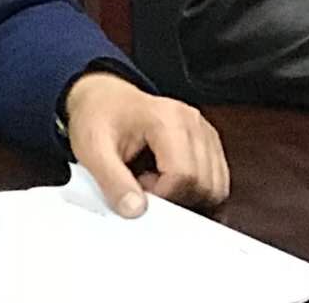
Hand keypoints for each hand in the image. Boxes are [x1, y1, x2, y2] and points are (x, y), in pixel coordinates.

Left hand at [64, 72, 229, 216]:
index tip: (137, 188)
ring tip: (154, 179)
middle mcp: (192, 122)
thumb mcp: (91, 148)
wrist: (102, 98)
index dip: (161, 194)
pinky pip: (217, 181)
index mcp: (167, 119)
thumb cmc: (97, 116)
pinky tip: (167, 178)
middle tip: (143, 184)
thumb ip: (112, 181)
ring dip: (188, 196)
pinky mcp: (208, 142)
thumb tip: (135, 210)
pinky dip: (196, 190)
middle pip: (205, 184)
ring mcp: (204, 131)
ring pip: (216, 187)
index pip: (184, 175)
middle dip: (175, 197)